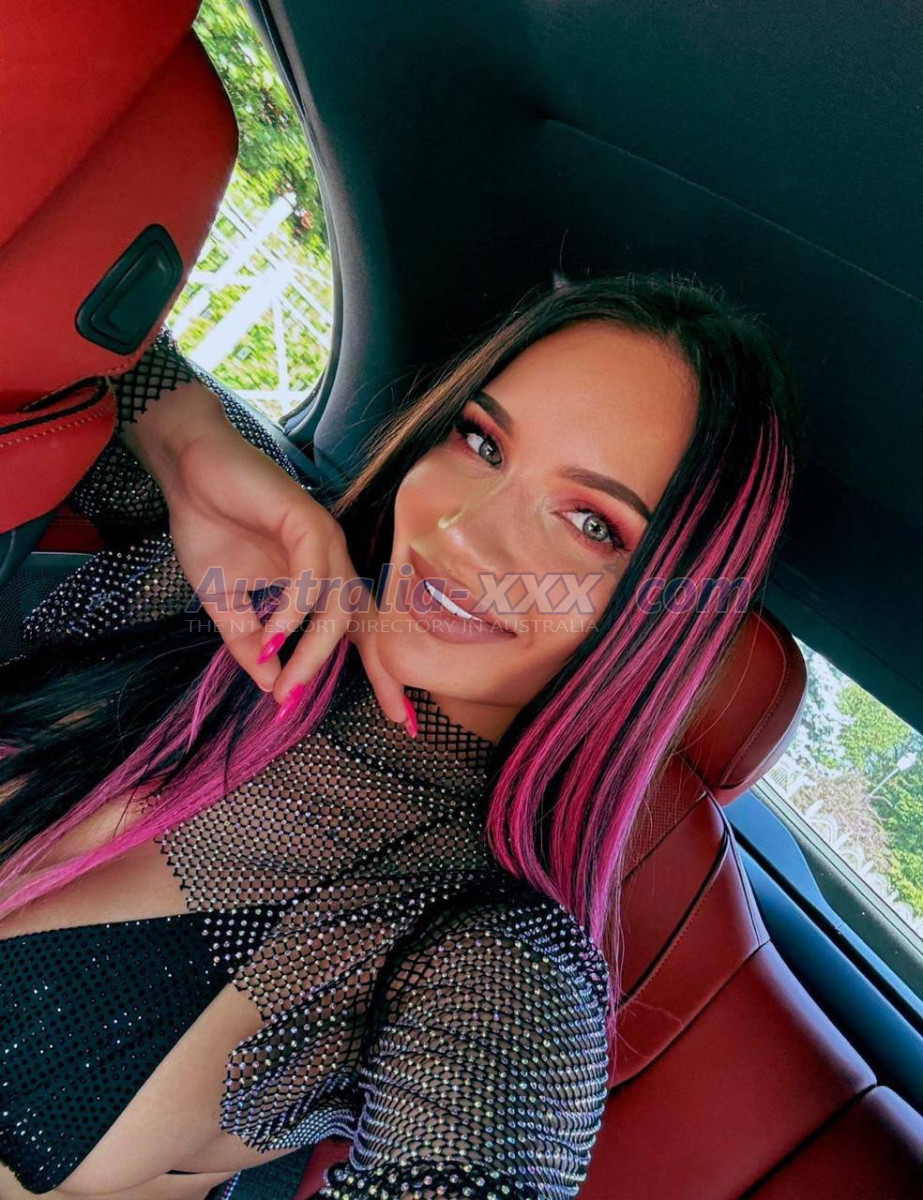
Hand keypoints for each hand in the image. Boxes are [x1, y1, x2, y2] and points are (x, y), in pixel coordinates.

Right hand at [154, 402, 408, 723]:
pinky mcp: (308, 521)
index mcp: (321, 581)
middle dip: (385, 670)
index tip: (400, 718)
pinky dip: (296, 609)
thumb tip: (269, 685)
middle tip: (395, 714)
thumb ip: (248, 643)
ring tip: (287, 683)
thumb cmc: (210, 528)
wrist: (188, 474)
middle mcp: (334, 563)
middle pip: (369, 623)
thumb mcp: (225, 602)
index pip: (360, 632)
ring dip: (314, 650)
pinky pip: (312, 576)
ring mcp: (325, 541)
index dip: (380, 673)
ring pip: (337, 606)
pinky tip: (274, 631)